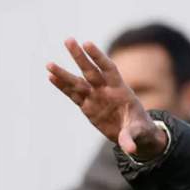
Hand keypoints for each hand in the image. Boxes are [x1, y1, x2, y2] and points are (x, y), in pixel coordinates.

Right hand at [47, 38, 168, 160]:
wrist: (135, 135)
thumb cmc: (140, 129)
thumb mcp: (138, 134)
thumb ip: (131, 138)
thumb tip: (130, 149)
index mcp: (121, 90)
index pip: (109, 69)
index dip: (99, 57)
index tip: (88, 43)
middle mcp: (106, 90)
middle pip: (91, 71)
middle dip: (80, 57)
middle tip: (68, 40)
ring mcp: (95, 97)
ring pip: (78, 82)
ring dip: (64, 73)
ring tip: (48, 64)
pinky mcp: (87, 106)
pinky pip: (73, 95)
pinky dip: (62, 86)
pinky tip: (50, 76)